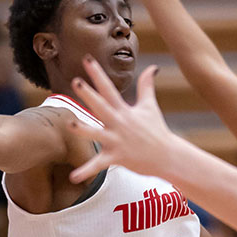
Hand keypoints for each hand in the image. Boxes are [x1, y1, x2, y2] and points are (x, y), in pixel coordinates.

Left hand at [68, 56, 172, 182]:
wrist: (167, 156)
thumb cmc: (157, 131)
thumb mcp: (150, 106)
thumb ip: (147, 86)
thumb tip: (152, 67)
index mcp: (124, 111)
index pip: (108, 88)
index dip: (97, 74)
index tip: (87, 59)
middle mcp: (119, 123)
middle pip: (101, 106)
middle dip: (88, 94)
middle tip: (76, 81)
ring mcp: (117, 140)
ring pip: (96, 133)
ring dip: (82, 129)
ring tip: (69, 124)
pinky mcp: (116, 157)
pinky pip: (98, 164)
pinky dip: (86, 171)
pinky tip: (73, 177)